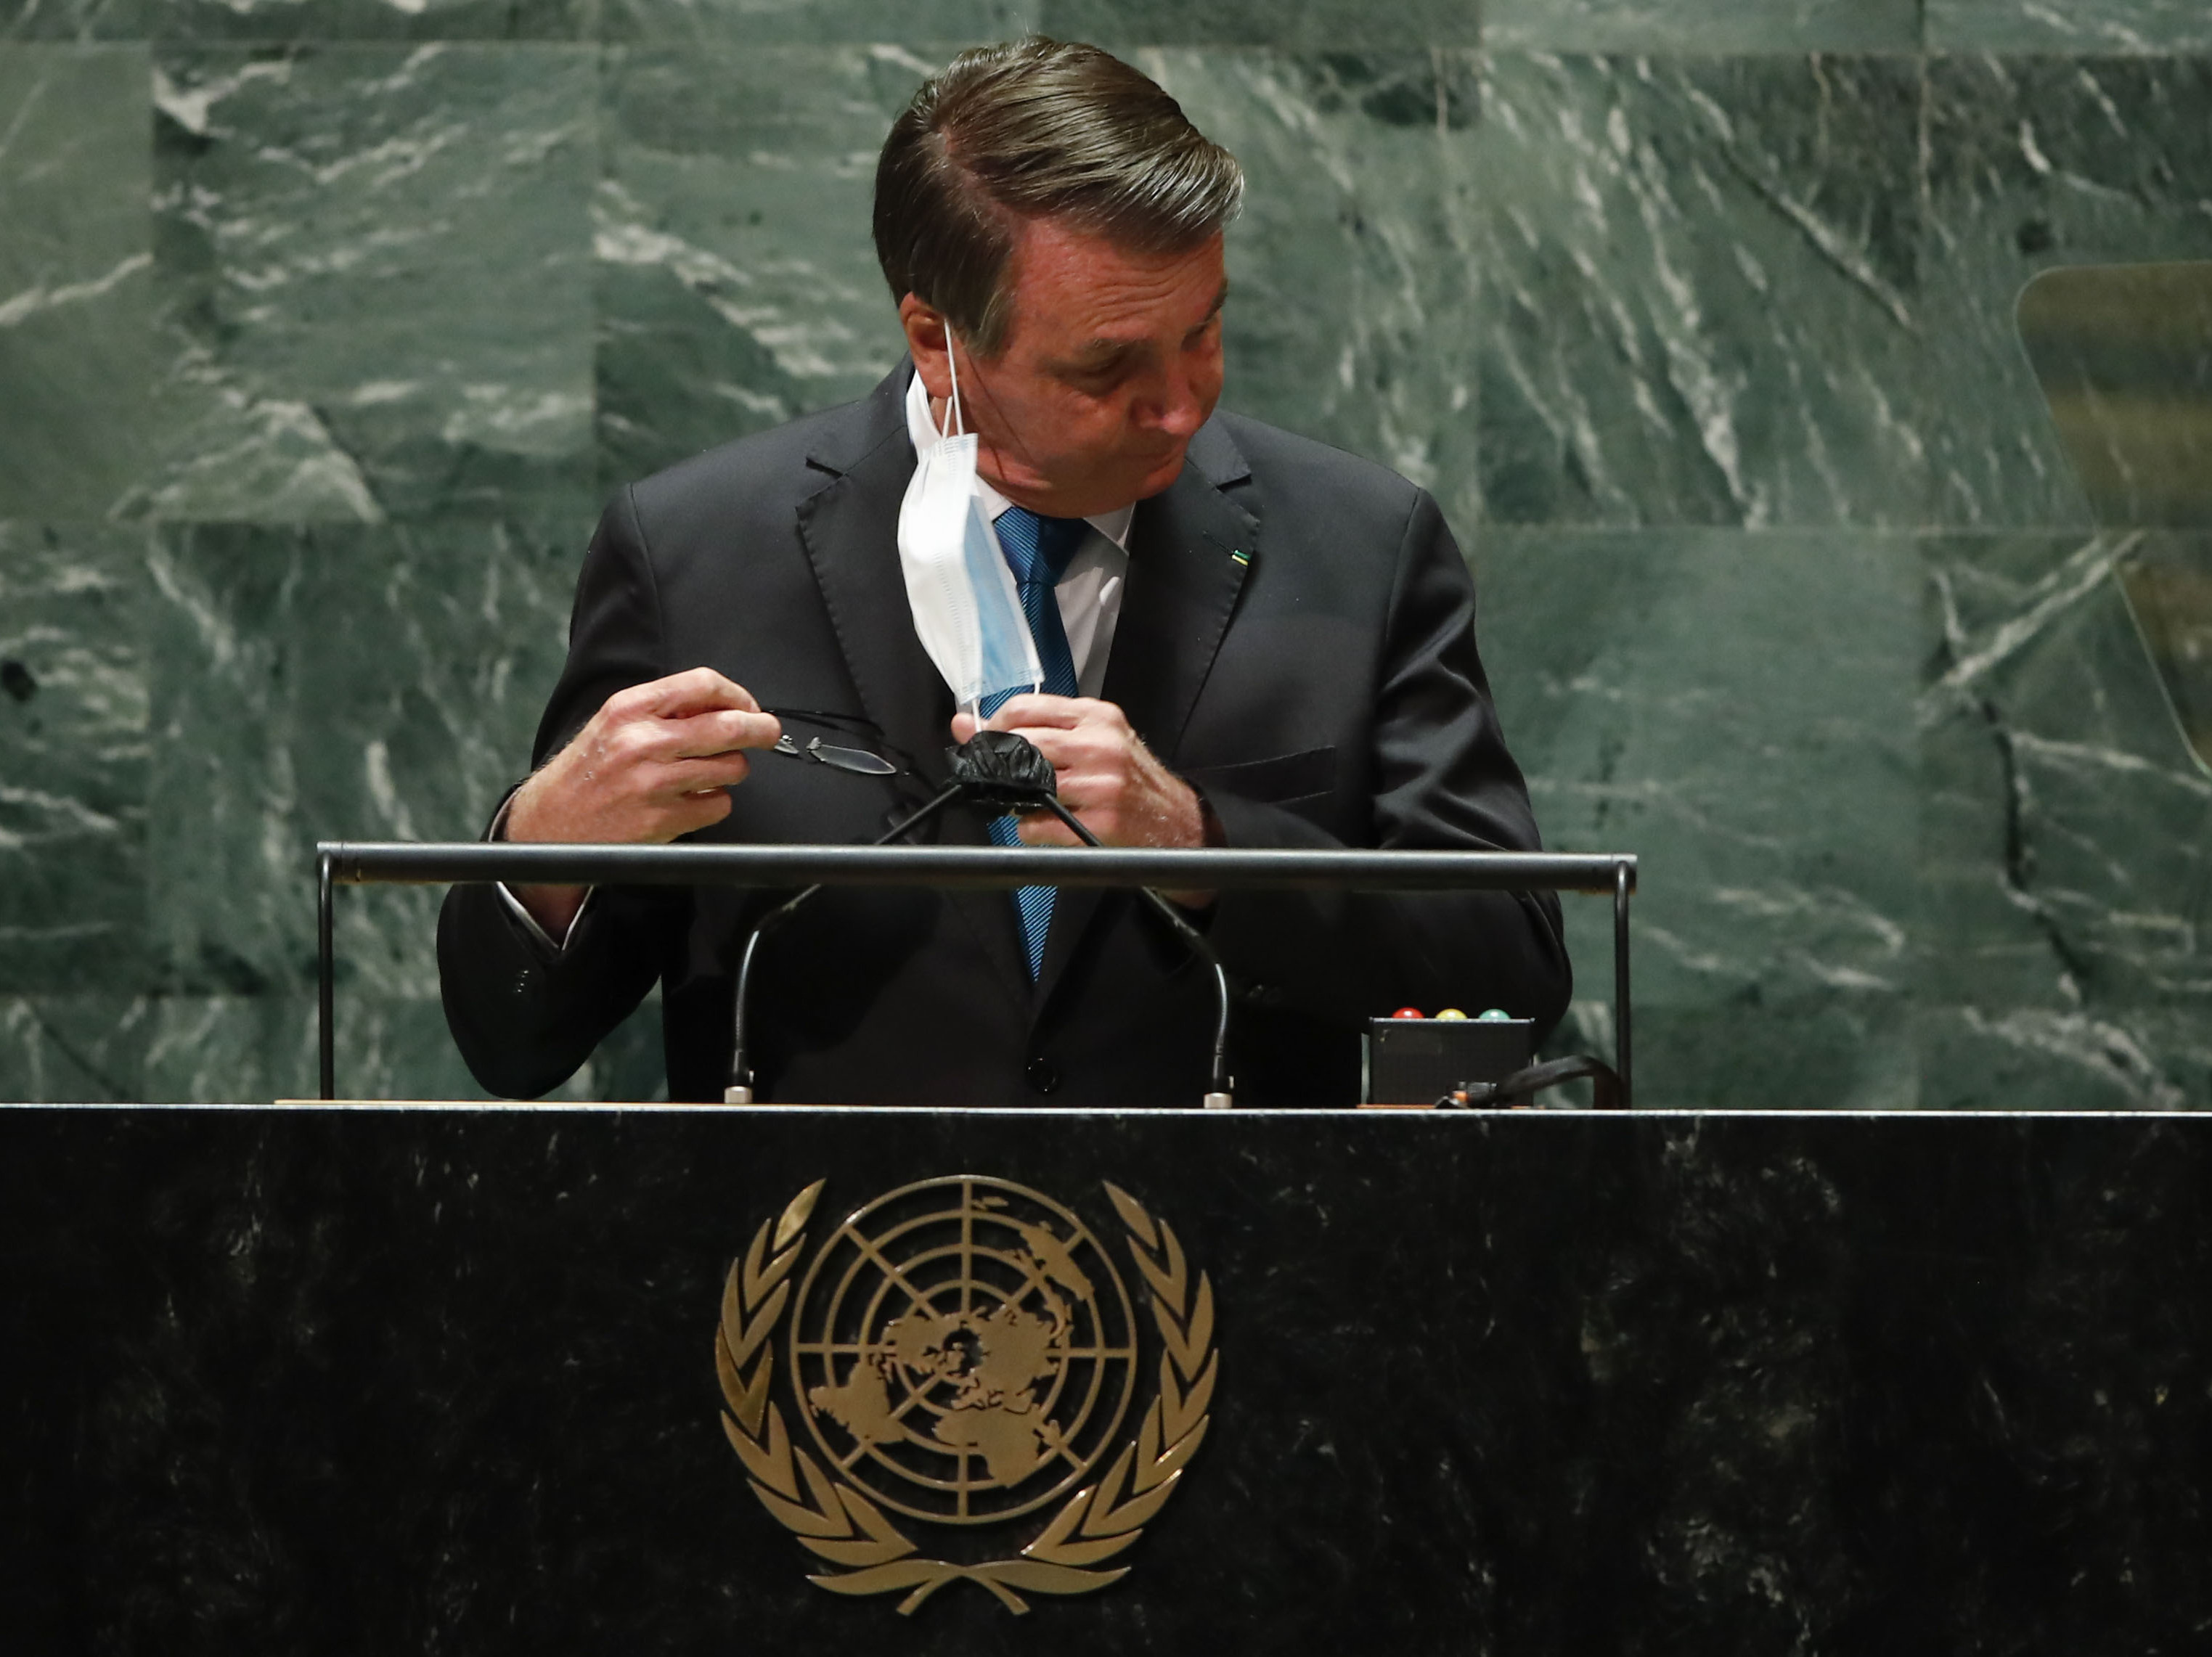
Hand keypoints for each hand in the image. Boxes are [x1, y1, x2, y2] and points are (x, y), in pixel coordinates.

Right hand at [504, 669, 780, 933]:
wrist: (551, 823)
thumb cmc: (586, 771)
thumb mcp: (614, 723)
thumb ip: (664, 709)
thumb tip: (723, 704)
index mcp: (630, 709)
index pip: (703, 684)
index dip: (737, 694)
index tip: (747, 706)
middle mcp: (643, 742)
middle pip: (729, 726)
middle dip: (761, 729)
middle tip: (768, 732)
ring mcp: (655, 783)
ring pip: (732, 768)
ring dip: (734, 769)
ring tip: (714, 770)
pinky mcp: (664, 819)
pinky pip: (719, 804)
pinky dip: (716, 801)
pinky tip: (695, 798)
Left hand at [952, 695, 1213, 907]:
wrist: (1178, 819)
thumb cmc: (1130, 779)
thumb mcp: (1093, 740)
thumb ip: (1036, 729)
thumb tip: (964, 724)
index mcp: (1096, 717)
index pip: (1027, 707)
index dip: (995, 726)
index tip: (987, 741)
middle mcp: (1100, 744)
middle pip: (1024, 743)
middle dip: (999, 762)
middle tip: (997, 776)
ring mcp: (1102, 783)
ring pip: (1028, 784)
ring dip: (1016, 798)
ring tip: (1029, 801)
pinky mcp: (1102, 821)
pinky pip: (1039, 825)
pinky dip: (1031, 829)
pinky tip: (1046, 825)